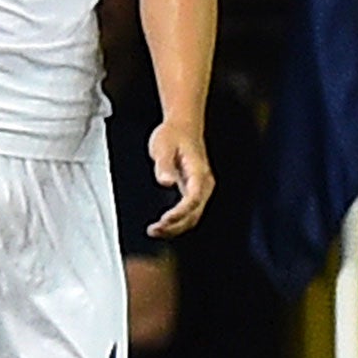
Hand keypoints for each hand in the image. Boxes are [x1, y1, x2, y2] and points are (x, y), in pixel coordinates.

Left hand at [146, 118, 213, 237]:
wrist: (183, 126)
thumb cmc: (173, 134)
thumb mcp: (163, 145)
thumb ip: (164, 164)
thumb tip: (165, 182)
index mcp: (198, 172)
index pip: (193, 198)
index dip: (180, 213)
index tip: (165, 220)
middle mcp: (203, 183)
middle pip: (195, 213)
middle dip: (176, 226)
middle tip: (154, 230)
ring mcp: (200, 188)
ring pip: (193, 216)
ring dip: (176, 227)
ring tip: (155, 231)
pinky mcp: (193, 190)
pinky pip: (189, 212)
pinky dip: (177, 222)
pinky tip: (162, 225)